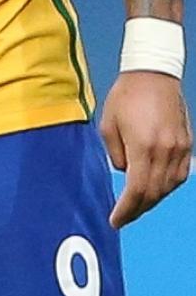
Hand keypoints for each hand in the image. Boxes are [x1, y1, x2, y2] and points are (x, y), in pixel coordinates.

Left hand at [100, 71, 191, 227]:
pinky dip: (167, 186)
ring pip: (169, 187)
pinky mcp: (188, 145)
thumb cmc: (126, 96)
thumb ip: (115, 153)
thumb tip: (125, 171)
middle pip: (154, 193)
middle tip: (124, 217)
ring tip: (136, 205)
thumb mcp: (108, 124)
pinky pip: (180, 175)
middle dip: (138, 209)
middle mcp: (166, 152)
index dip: (126, 210)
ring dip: (153, 199)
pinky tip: (155, 188)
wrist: (154, 75)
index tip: (115, 221)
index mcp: (144, 147)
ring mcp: (181, 149)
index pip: (137, 190)